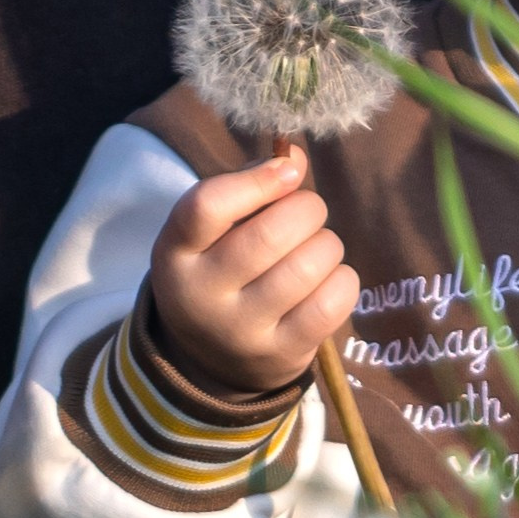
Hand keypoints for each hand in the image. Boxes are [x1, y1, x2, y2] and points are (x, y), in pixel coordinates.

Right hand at [148, 145, 355, 396]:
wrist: (212, 358)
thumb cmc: (219, 270)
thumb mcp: (213, 230)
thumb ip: (250, 184)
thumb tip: (296, 159)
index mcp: (176, 254)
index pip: (207, 207)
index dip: (256, 180)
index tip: (287, 171)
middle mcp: (202, 296)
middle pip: (269, 235)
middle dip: (307, 209)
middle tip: (308, 211)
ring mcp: (241, 332)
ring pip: (306, 267)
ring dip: (327, 244)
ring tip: (318, 247)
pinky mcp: (280, 355)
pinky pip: (330, 305)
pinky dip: (342, 279)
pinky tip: (329, 278)